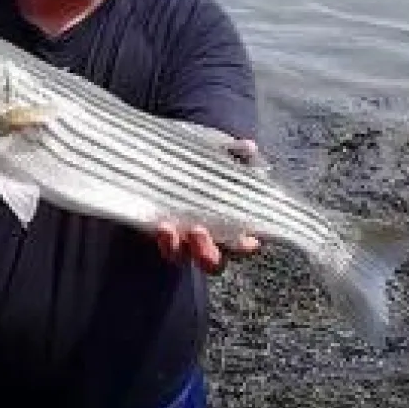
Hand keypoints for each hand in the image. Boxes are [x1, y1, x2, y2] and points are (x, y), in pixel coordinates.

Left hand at [151, 138, 262, 274]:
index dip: (246, 246)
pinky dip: (163, 239)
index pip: (245, 245)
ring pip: (182, 256)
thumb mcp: (222, 153)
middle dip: (206, 252)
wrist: (171, 155)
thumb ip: (237, 153)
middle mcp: (209, 239)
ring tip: (168, 228)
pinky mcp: (161, 234)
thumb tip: (248, 146)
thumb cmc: (206, 159)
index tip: (246, 239)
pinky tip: (160, 224)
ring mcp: (183, 239)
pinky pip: (164, 245)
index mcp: (233, 225)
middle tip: (199, 230)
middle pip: (212, 261)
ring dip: (175, 247)